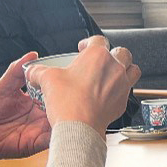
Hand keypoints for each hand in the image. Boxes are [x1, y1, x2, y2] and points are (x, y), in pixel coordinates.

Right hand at [26, 36, 140, 132]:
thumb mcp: (47, 79)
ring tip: (114, 73)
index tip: (83, 48)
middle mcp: (115, 67)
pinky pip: (128, 90)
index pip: (98, 40)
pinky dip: (121, 89)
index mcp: (98, 56)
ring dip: (125, 69)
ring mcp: (122, 85)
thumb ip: (39, 71)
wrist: (80, 127)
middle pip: (122, 52)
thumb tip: (33, 71)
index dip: (89, 42)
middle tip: (101, 60)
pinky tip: (109, 94)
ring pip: (133, 70)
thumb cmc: (68, 101)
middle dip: (112, 54)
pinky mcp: (123, 101)